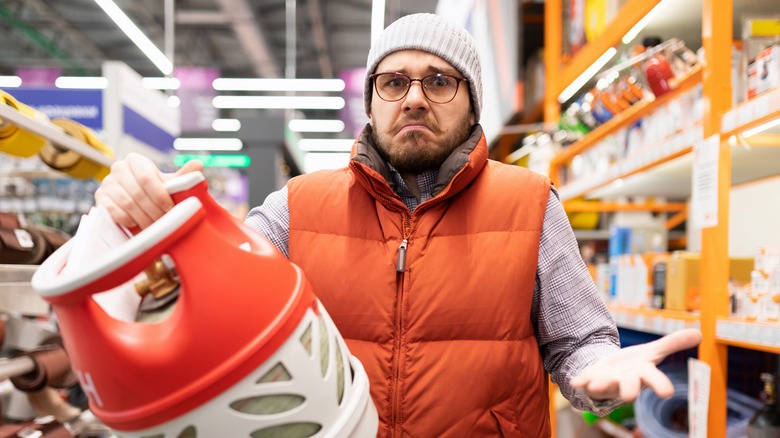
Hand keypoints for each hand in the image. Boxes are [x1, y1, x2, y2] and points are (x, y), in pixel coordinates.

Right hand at [94, 153, 203, 228]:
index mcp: (135, 161)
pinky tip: (136, 223)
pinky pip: (114, 211)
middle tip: (164, 222)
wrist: (134, 204)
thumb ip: (182, 176)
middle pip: (138, 192)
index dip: (160, 196)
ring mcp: (107, 183)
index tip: (171, 209)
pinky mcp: (100, 198)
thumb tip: (198, 165)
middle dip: (153, 210)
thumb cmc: (154, 192)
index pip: (147, 178)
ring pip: (127, 203)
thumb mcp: (168, 184)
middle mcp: (118, 168)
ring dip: (143, 217)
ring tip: (154, 226)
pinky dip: (128, 220)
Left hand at [571, 328, 701, 401]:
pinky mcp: (589, 381)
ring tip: (596, 385)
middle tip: (629, 396)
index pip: (653, 379)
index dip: (659, 385)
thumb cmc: (633, 365)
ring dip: (601, 385)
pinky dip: (580, 382)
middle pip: (629, 389)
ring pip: (605, 387)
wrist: (608, 371)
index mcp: (641, 374)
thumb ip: (672, 344)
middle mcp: (625, 382)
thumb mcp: (651, 352)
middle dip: (629, 391)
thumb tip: (700, 333)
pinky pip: (583, 383)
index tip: (667, 392)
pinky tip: (575, 381)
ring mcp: (606, 383)